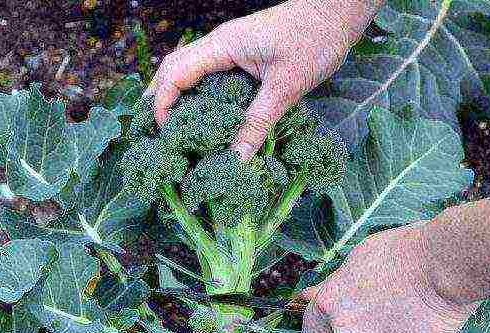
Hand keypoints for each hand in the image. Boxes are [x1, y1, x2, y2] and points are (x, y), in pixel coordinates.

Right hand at [148, 0, 378, 159]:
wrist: (337, 12)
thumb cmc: (314, 40)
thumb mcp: (286, 86)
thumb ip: (259, 122)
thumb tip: (238, 159)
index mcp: (223, 45)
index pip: (175, 74)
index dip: (162, 104)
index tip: (164, 135)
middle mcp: (219, 43)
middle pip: (173, 67)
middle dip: (158, 98)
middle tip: (152, 132)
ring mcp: (230, 46)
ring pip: (188, 67)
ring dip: (174, 93)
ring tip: (168, 125)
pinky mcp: (243, 53)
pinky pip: (208, 71)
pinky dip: (197, 90)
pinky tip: (201, 111)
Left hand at [301, 222, 478, 332]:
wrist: (441, 262)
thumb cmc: (400, 251)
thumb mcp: (357, 258)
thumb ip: (334, 285)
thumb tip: (306, 296)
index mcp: (330, 303)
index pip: (312, 328)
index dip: (324, 324)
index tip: (334, 321)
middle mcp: (347, 330)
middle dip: (364, 323)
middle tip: (389, 299)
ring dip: (391, 332)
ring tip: (412, 304)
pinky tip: (426, 320)